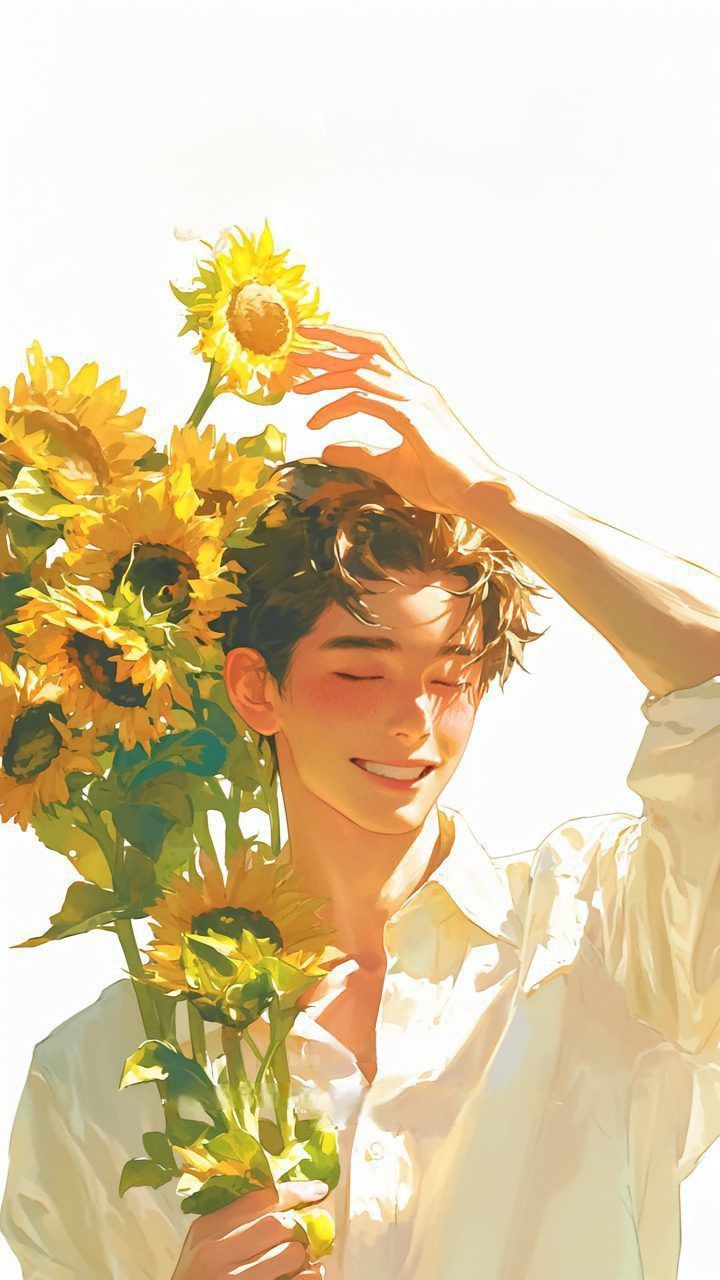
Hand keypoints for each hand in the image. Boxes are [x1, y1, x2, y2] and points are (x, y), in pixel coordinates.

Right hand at [171, 1180, 328, 1279]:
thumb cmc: (197, 1276)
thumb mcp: (203, 1243)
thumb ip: (232, 1220)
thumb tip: (282, 1198)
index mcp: (206, 1229)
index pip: (258, 1199)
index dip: (293, 1191)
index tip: (316, 1189)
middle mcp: (216, 1253)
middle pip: (277, 1224)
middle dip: (297, 1227)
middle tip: (304, 1233)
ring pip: (290, 1254)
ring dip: (303, 1255)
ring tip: (301, 1259)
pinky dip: (308, 1276)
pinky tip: (306, 1275)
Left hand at [291, 324, 516, 522]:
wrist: (476, 493)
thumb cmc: (442, 482)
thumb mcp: (390, 466)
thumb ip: (359, 453)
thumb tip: (325, 450)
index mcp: (414, 394)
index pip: (377, 352)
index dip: (345, 341)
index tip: (312, 343)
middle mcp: (415, 388)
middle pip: (366, 351)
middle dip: (327, 346)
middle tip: (294, 353)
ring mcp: (415, 400)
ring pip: (360, 372)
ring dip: (324, 377)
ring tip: (296, 388)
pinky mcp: (412, 418)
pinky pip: (363, 401)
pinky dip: (334, 408)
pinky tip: (316, 424)